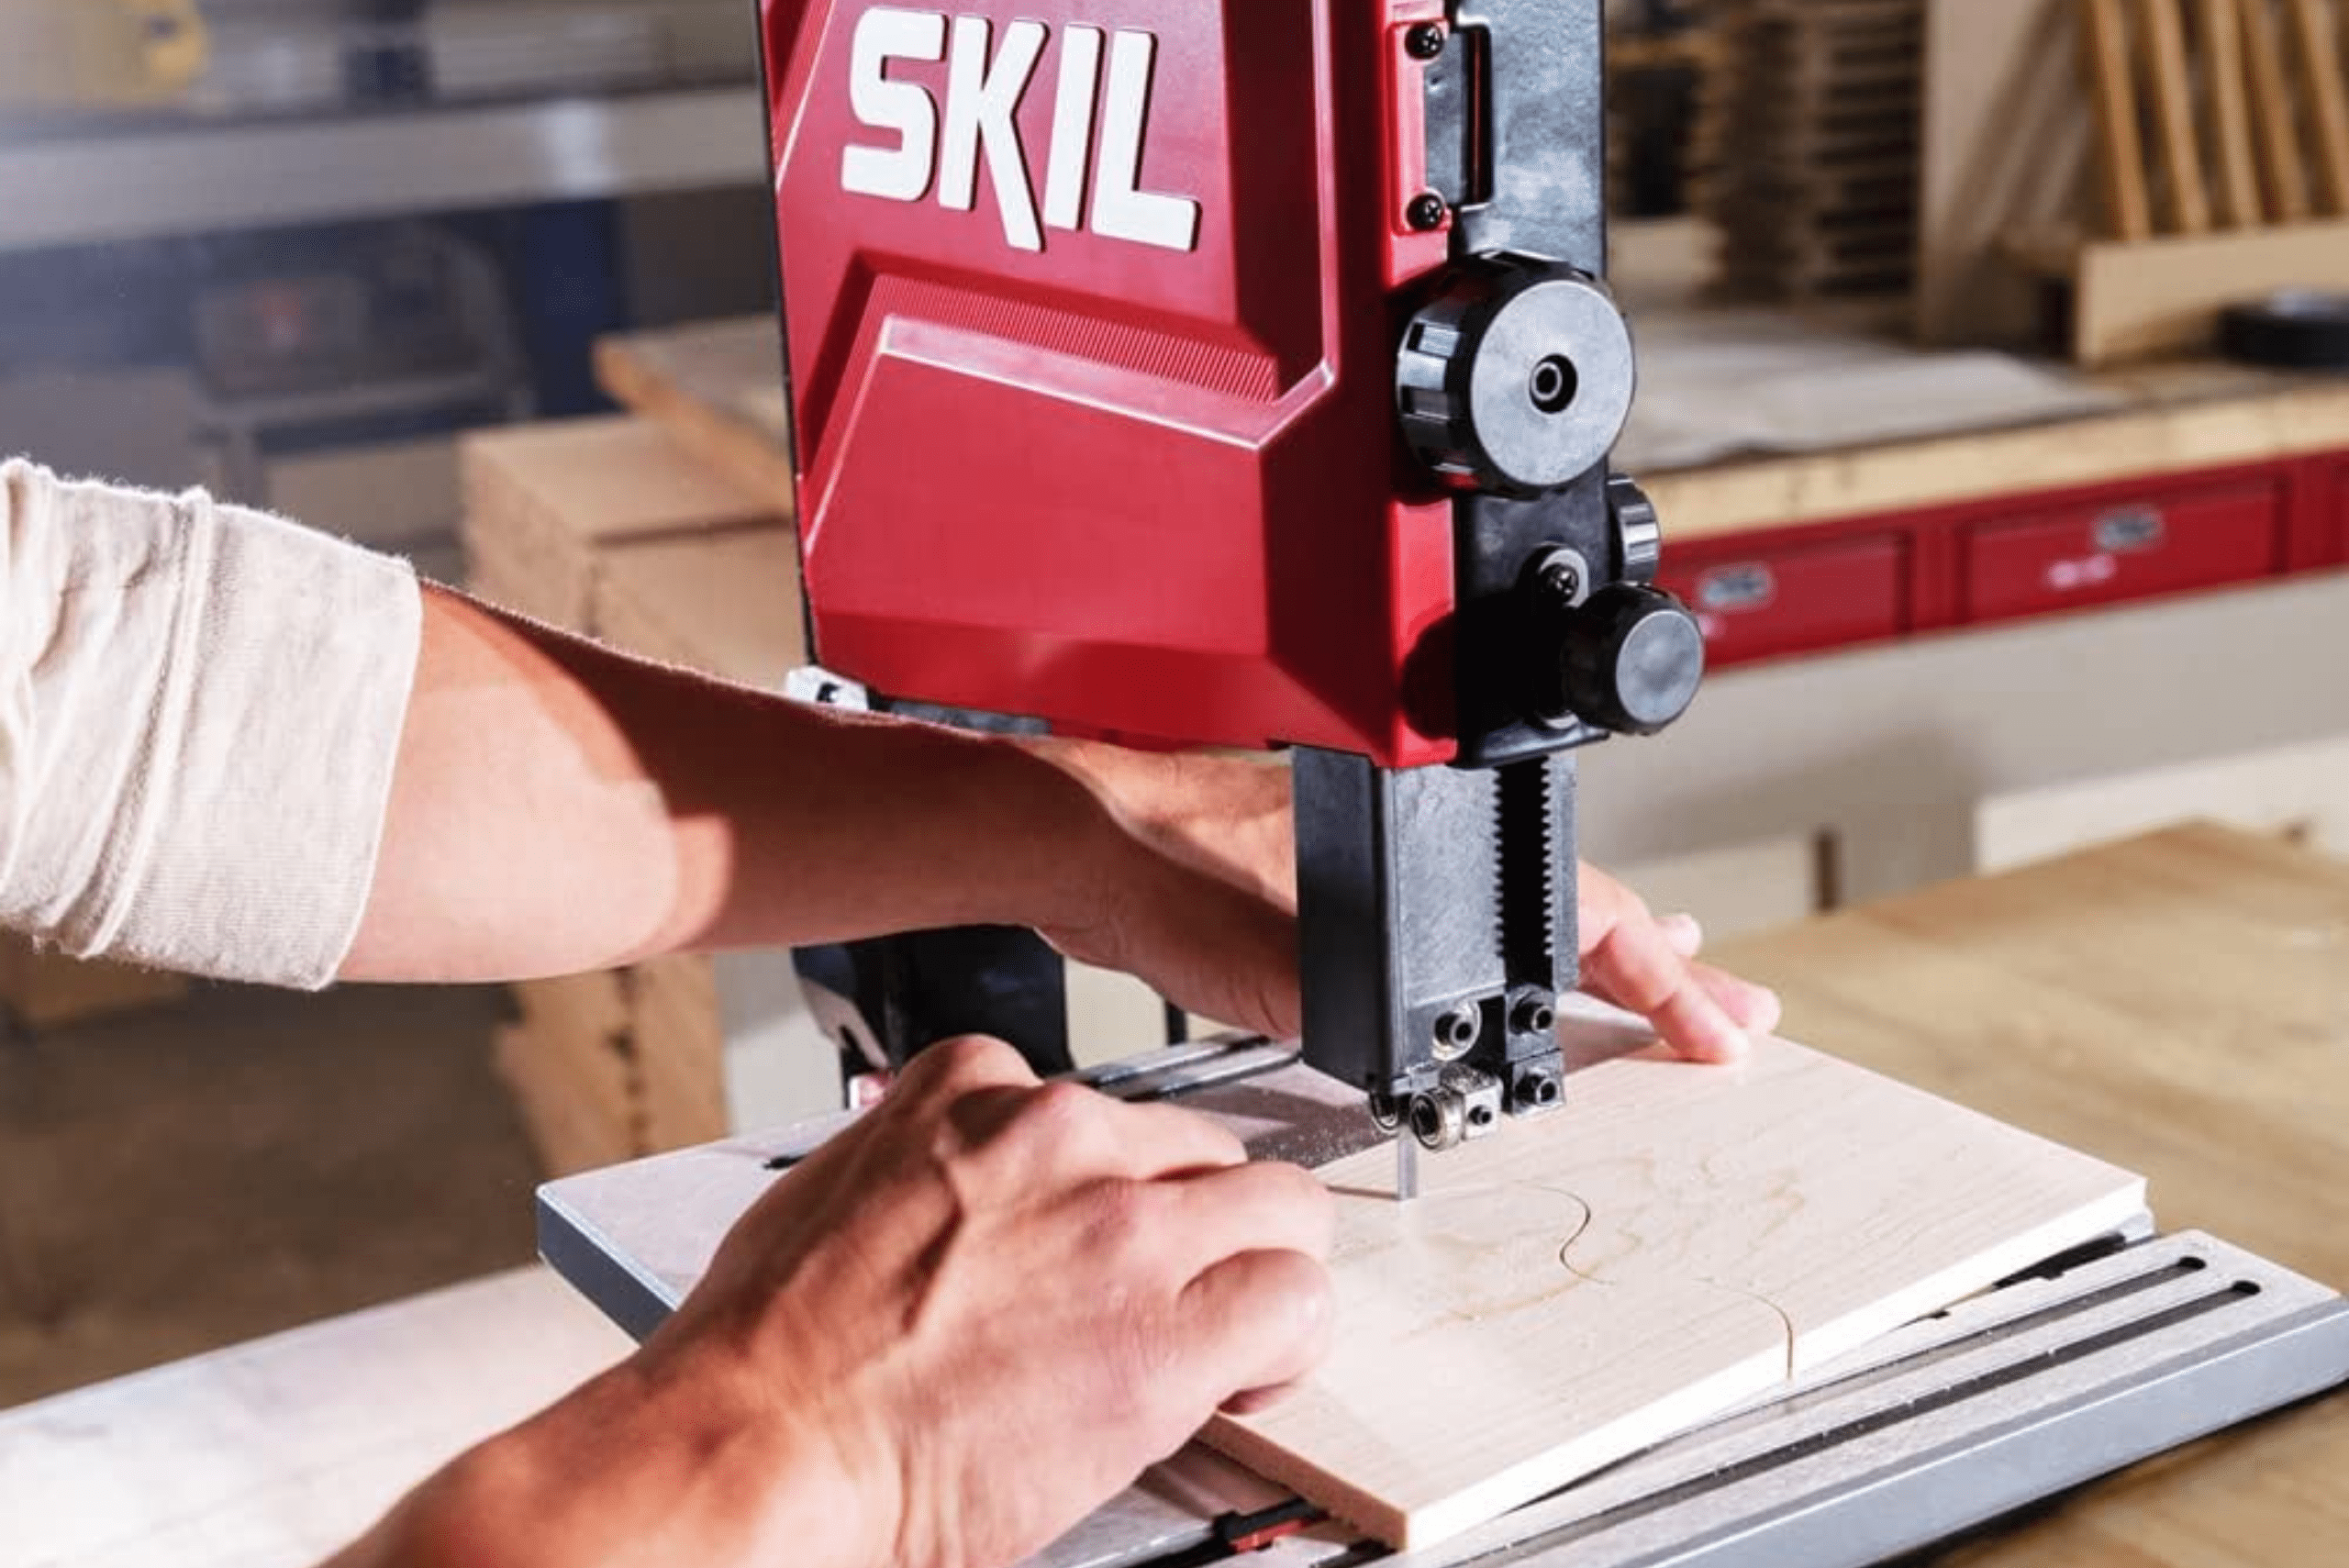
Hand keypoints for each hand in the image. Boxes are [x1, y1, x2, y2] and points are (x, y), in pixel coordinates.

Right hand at [351, 1038, 1335, 1567]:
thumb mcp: (829, 1192)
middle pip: (1205, 1149)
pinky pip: (1295, 1300)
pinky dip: (1281, 1347)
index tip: (1097, 1242)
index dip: (1112, 1189)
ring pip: (1281, 1205)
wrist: (759, 1445)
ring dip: (1257, 1272)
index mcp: (972, 1089)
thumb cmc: (767, 1353)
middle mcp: (1060, 1135)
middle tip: (1170, 1296)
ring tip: (1218, 1341)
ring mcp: (1122, 1223)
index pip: (1101, 1106)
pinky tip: (1233, 1381)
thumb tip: (945, 1187)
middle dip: (1197, 1225)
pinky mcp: (1165, 1325)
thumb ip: (920, 1164)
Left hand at [1030, 743, 1780, 1058]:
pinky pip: (1446, 924)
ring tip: (1645, 987)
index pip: (1592, 918)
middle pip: (1572, 907)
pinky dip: (1495, 957)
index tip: (1724, 1028)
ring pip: (1510, 915)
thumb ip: (1390, 1019)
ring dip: (1580, 959)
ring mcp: (1380, 852)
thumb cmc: (1177, 875)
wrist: (1085, 841)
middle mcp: (1423, 837)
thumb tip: (1450, 1061)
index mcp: (1442, 839)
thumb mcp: (1307, 973)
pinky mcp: (1328, 876)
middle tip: (1718, 1009)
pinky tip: (1494, 983)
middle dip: (1650, 967)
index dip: (1666, 987)